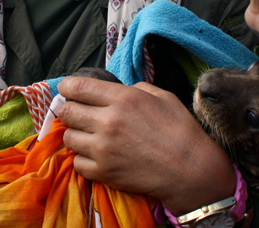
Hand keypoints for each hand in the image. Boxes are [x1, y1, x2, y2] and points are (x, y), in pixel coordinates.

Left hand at [57, 77, 235, 215]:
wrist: (192, 171)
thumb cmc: (181, 131)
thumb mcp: (162, 97)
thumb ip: (135, 89)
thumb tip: (115, 91)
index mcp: (122, 99)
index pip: (78, 87)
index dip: (67, 86)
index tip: (67, 89)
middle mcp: (108, 121)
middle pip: (67, 112)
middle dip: (69, 110)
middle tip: (78, 114)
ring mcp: (103, 149)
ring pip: (68, 137)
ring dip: (76, 135)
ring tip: (89, 136)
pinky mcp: (103, 172)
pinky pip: (77, 163)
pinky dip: (83, 159)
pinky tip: (97, 156)